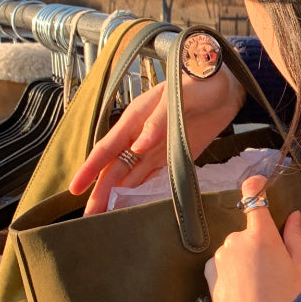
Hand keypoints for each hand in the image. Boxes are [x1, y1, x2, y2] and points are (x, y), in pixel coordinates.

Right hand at [69, 65, 246, 214]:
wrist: (226, 85)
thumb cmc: (198, 82)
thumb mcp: (177, 97)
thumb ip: (158, 122)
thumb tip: (137, 148)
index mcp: (135, 120)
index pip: (107, 148)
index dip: (90, 169)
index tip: (75, 189)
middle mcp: (141, 137)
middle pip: (116, 169)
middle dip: (102, 193)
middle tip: (89, 218)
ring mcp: (157, 148)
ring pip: (132, 177)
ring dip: (119, 197)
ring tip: (106, 219)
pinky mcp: (175, 156)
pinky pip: (155, 178)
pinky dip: (144, 193)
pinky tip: (136, 208)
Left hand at [207, 175, 300, 301]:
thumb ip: (296, 238)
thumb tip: (293, 217)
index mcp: (261, 236)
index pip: (254, 197)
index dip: (257, 186)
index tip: (262, 183)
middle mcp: (235, 241)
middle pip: (250, 231)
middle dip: (262, 241)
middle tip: (279, 268)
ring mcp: (220, 259)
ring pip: (237, 248)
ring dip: (248, 258)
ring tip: (264, 286)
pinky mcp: (211, 276)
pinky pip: (225, 263)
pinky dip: (235, 270)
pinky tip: (248, 290)